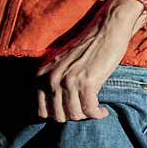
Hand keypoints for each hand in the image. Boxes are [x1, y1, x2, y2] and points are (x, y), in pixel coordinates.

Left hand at [36, 0, 146, 121]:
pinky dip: (97, 114)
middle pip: (59, 116)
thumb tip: (55, 109)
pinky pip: (90, 110)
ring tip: (95, 110)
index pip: (42, 111)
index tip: (71, 111)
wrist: (105, 31)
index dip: (58, 115)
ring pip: (75, 114)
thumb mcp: (60, 63)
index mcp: (41, 74)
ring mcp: (68, 81)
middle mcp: (51, 78)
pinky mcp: (87, 82)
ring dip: (87, 116)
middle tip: (85, 110)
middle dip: (74, 116)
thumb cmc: (86, 47)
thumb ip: (52, 81)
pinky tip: (102, 111)